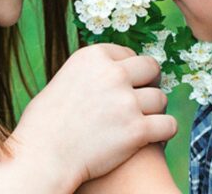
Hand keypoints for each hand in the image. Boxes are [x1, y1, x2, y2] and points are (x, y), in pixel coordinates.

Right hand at [6, 44, 176, 188]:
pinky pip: (168, 125)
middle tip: (144, 98)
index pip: (129, 54)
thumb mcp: (64, 80)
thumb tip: (109, 72)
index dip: (130, 71)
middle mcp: (112, 73)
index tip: (126, 84)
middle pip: (151, 69)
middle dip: (150, 83)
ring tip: (144, 121)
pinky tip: (155, 137)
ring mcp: (126, 101)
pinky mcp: (137, 130)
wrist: (42, 157)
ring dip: (155, 110)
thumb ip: (90, 73)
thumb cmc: (45, 124)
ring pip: (160, 98)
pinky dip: (164, 131)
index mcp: (93, 56)